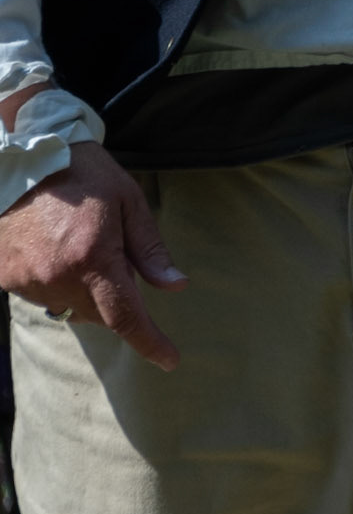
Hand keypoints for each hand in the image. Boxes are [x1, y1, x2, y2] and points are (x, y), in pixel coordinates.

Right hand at [0, 141, 186, 370]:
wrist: (22, 154)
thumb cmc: (82, 171)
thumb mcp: (128, 199)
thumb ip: (149, 248)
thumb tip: (175, 286)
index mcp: (93, 258)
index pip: (126, 317)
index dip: (150, 342)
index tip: (170, 359)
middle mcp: (58, 278)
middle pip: (99, 314)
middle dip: (116, 299)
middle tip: (116, 257)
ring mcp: (27, 281)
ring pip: (70, 307)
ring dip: (85, 290)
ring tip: (81, 244)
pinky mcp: (5, 277)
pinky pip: (41, 295)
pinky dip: (56, 282)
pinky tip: (55, 248)